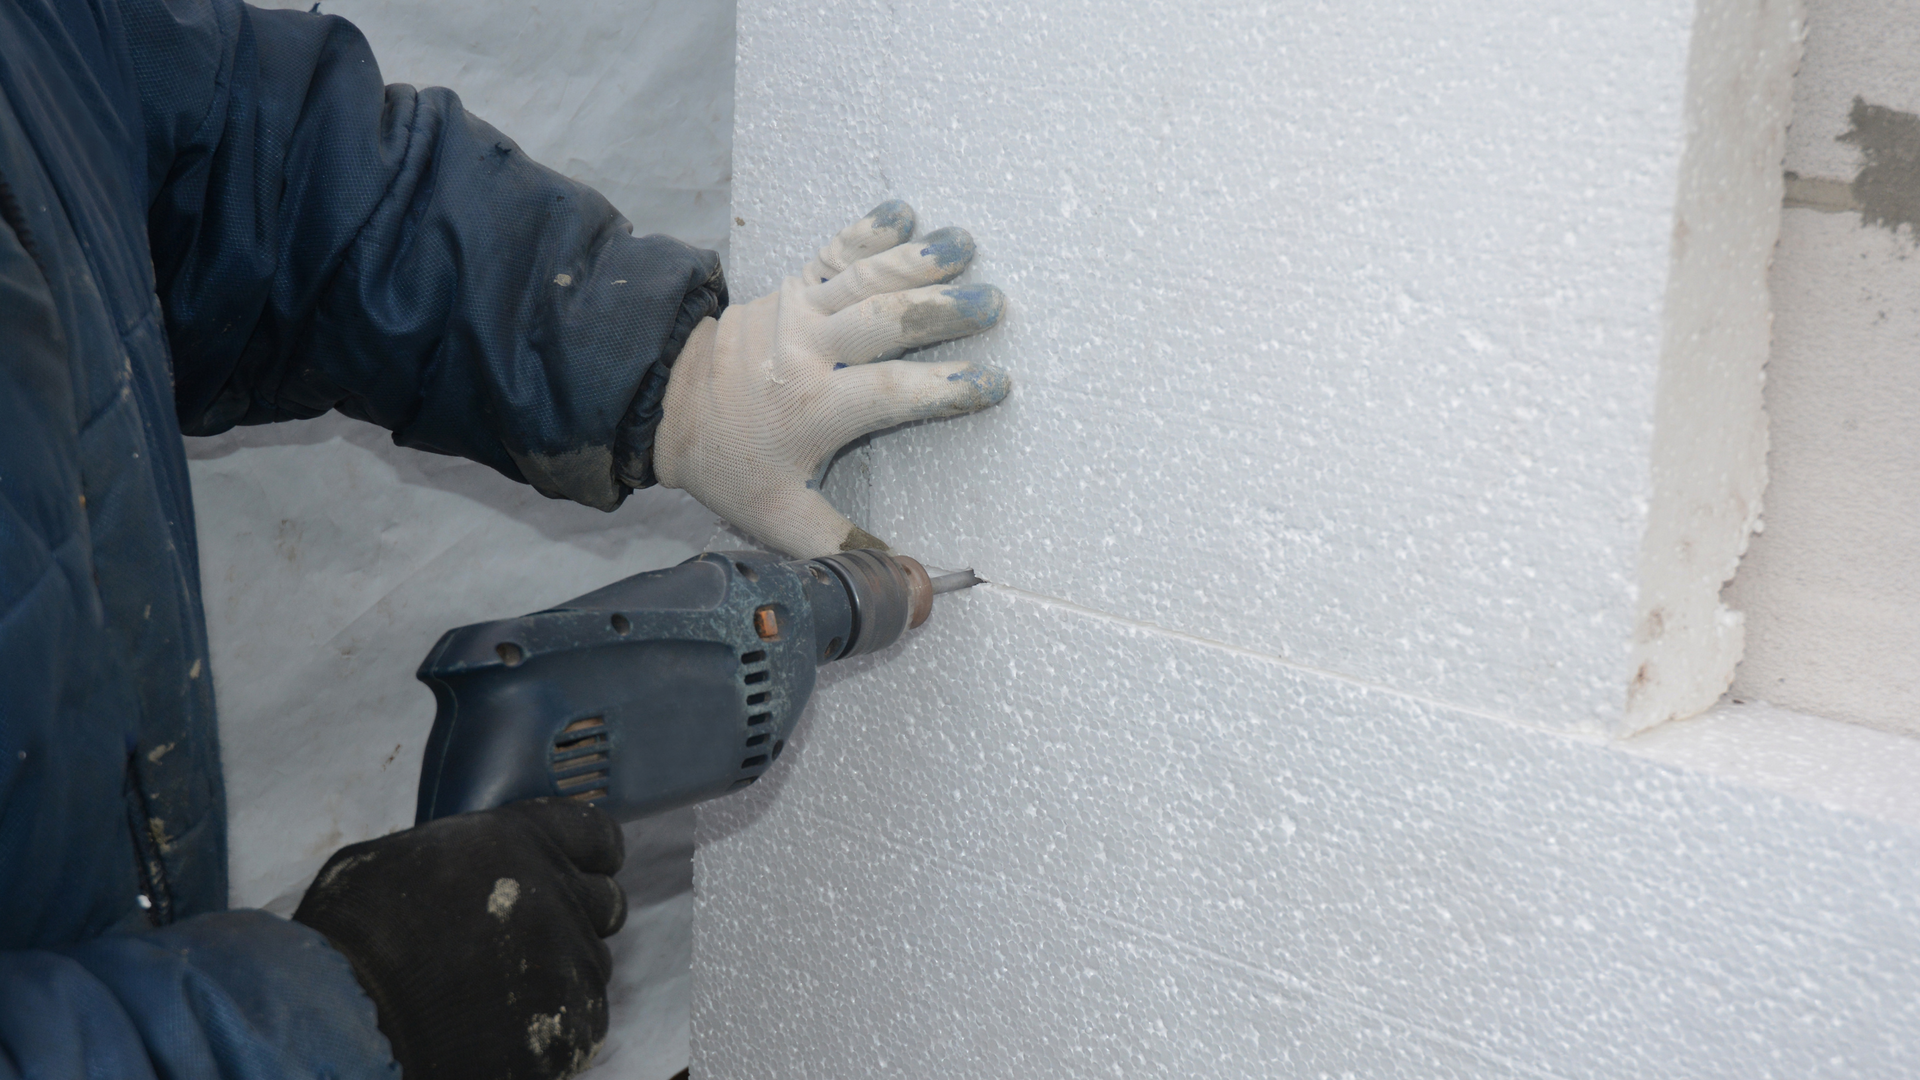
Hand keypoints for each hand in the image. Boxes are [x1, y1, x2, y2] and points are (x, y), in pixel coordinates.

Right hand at [293, 799, 626, 1079]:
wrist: (349, 1017)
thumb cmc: (354, 935)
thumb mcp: (396, 859)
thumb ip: (458, 858)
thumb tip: (467, 870)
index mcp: (519, 841)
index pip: (597, 835)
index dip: (592, 857)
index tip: (583, 870)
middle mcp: (558, 893)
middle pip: (607, 904)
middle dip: (580, 918)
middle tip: (534, 941)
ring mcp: (570, 961)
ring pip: (593, 967)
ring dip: (560, 977)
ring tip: (500, 996)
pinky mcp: (573, 1024)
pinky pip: (583, 1022)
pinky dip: (554, 1030)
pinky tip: (503, 1032)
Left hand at [653, 200, 1010, 556]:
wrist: (665, 403)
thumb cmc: (731, 463)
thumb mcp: (778, 517)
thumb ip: (841, 545)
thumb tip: (907, 582)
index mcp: (811, 408)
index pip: (890, 394)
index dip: (945, 389)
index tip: (993, 385)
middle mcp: (806, 351)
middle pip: (883, 322)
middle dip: (942, 311)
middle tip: (994, 302)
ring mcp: (796, 311)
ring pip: (864, 278)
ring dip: (918, 260)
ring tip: (967, 245)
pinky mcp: (790, 286)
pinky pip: (833, 252)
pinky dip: (869, 230)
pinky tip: (905, 214)